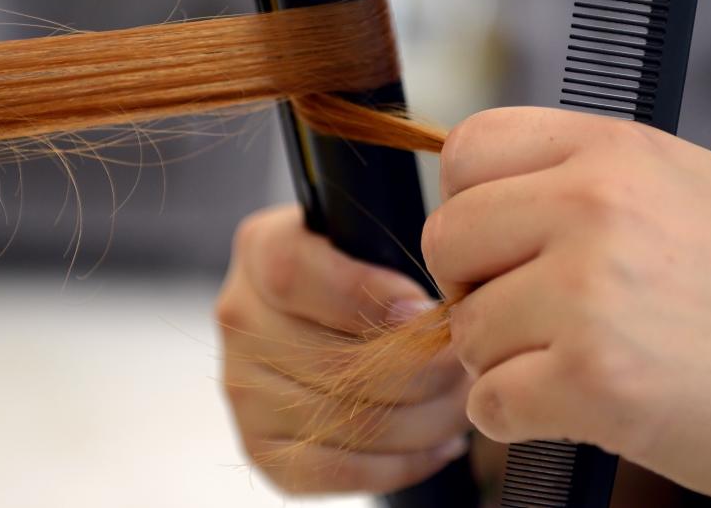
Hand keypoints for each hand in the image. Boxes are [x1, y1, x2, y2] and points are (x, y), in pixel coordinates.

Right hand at [215, 204, 471, 494]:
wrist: (328, 313)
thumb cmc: (364, 268)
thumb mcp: (371, 239)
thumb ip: (389, 259)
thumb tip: (425, 319)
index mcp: (260, 249)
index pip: (293, 275)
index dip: (366, 296)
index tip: (425, 311)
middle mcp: (239, 317)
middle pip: (331, 361)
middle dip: (422, 371)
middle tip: (471, 364)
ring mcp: (241, 386)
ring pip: (343, 420)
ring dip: (424, 420)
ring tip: (464, 402)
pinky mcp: (258, 445)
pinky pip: (334, 471)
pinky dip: (400, 464)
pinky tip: (440, 444)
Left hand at [423, 107, 710, 507]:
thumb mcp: (687, 185)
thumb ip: (585, 175)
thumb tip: (496, 194)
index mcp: (612, 150)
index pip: (467, 148)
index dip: (465, 202)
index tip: (495, 242)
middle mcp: (594, 207)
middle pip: (445, 238)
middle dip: (470, 287)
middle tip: (524, 313)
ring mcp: (591, 292)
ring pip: (464, 331)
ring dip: (500, 360)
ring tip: (569, 362)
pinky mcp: (594, 379)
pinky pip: (488, 402)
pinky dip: (512, 417)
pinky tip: (567, 407)